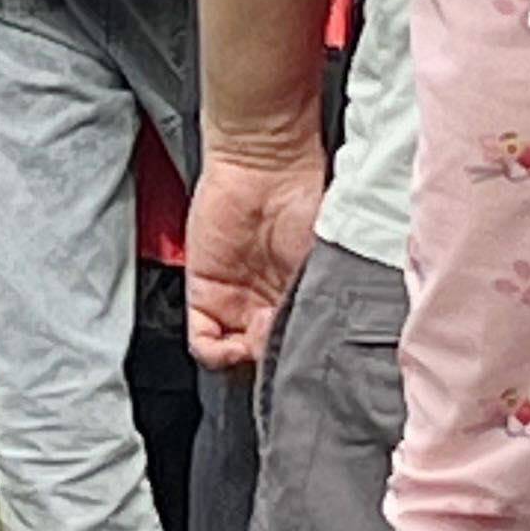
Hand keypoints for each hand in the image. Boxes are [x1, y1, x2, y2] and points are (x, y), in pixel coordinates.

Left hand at [183, 146, 326, 369]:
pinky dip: (214, 352)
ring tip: (260, 342)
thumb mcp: (326, 260)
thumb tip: (320, 343)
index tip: (308, 368)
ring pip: (233, 355)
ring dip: (246, 360)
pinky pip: (203, 339)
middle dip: (274, 365)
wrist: (267, 162)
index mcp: (301, 297)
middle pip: (265, 357)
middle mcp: (267, 304)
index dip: (301, 362)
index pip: (297, 347)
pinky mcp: (203, 291)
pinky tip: (231, 345)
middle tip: (285, 359)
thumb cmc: (307, 199)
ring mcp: (234, 300)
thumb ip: (321, 301)